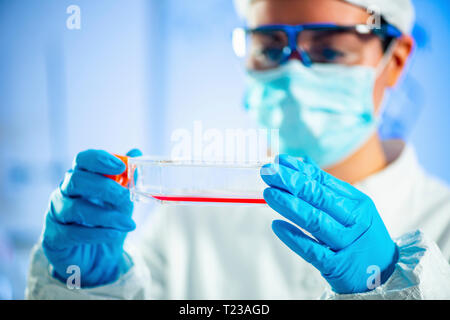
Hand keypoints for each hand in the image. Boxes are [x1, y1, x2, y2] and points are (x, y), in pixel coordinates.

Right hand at [42, 148, 141, 286]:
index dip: (100, 160)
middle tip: (126, 197)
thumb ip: (127, 179)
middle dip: (104, 187)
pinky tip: (115, 234)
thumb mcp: (121, 200)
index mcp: (81, 177)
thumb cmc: (106, 223)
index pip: (83, 160)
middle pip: (76, 180)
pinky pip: (72, 233)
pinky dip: (97, 233)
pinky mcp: (53, 237)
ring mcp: (55, 214)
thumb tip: (137, 152)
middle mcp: (64, 192)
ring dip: (106, 215)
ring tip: (129, 223)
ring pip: (75, 208)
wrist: (95, 259)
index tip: (121, 167)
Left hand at [261, 154, 397, 293]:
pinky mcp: (336, 266)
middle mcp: (353, 221)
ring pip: (314, 221)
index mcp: (357, 203)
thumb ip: (327, 187)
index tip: (279, 161)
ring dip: (289, 205)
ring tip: (269, 193)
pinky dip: (293, 237)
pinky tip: (277, 225)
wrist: (385, 273)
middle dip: (291, 182)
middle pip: (319, 198)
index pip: (324, 182)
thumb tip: (300, 162)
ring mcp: (346, 244)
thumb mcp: (353, 209)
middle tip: (268, 172)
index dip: (300, 170)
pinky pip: (311, 250)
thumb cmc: (362, 235)